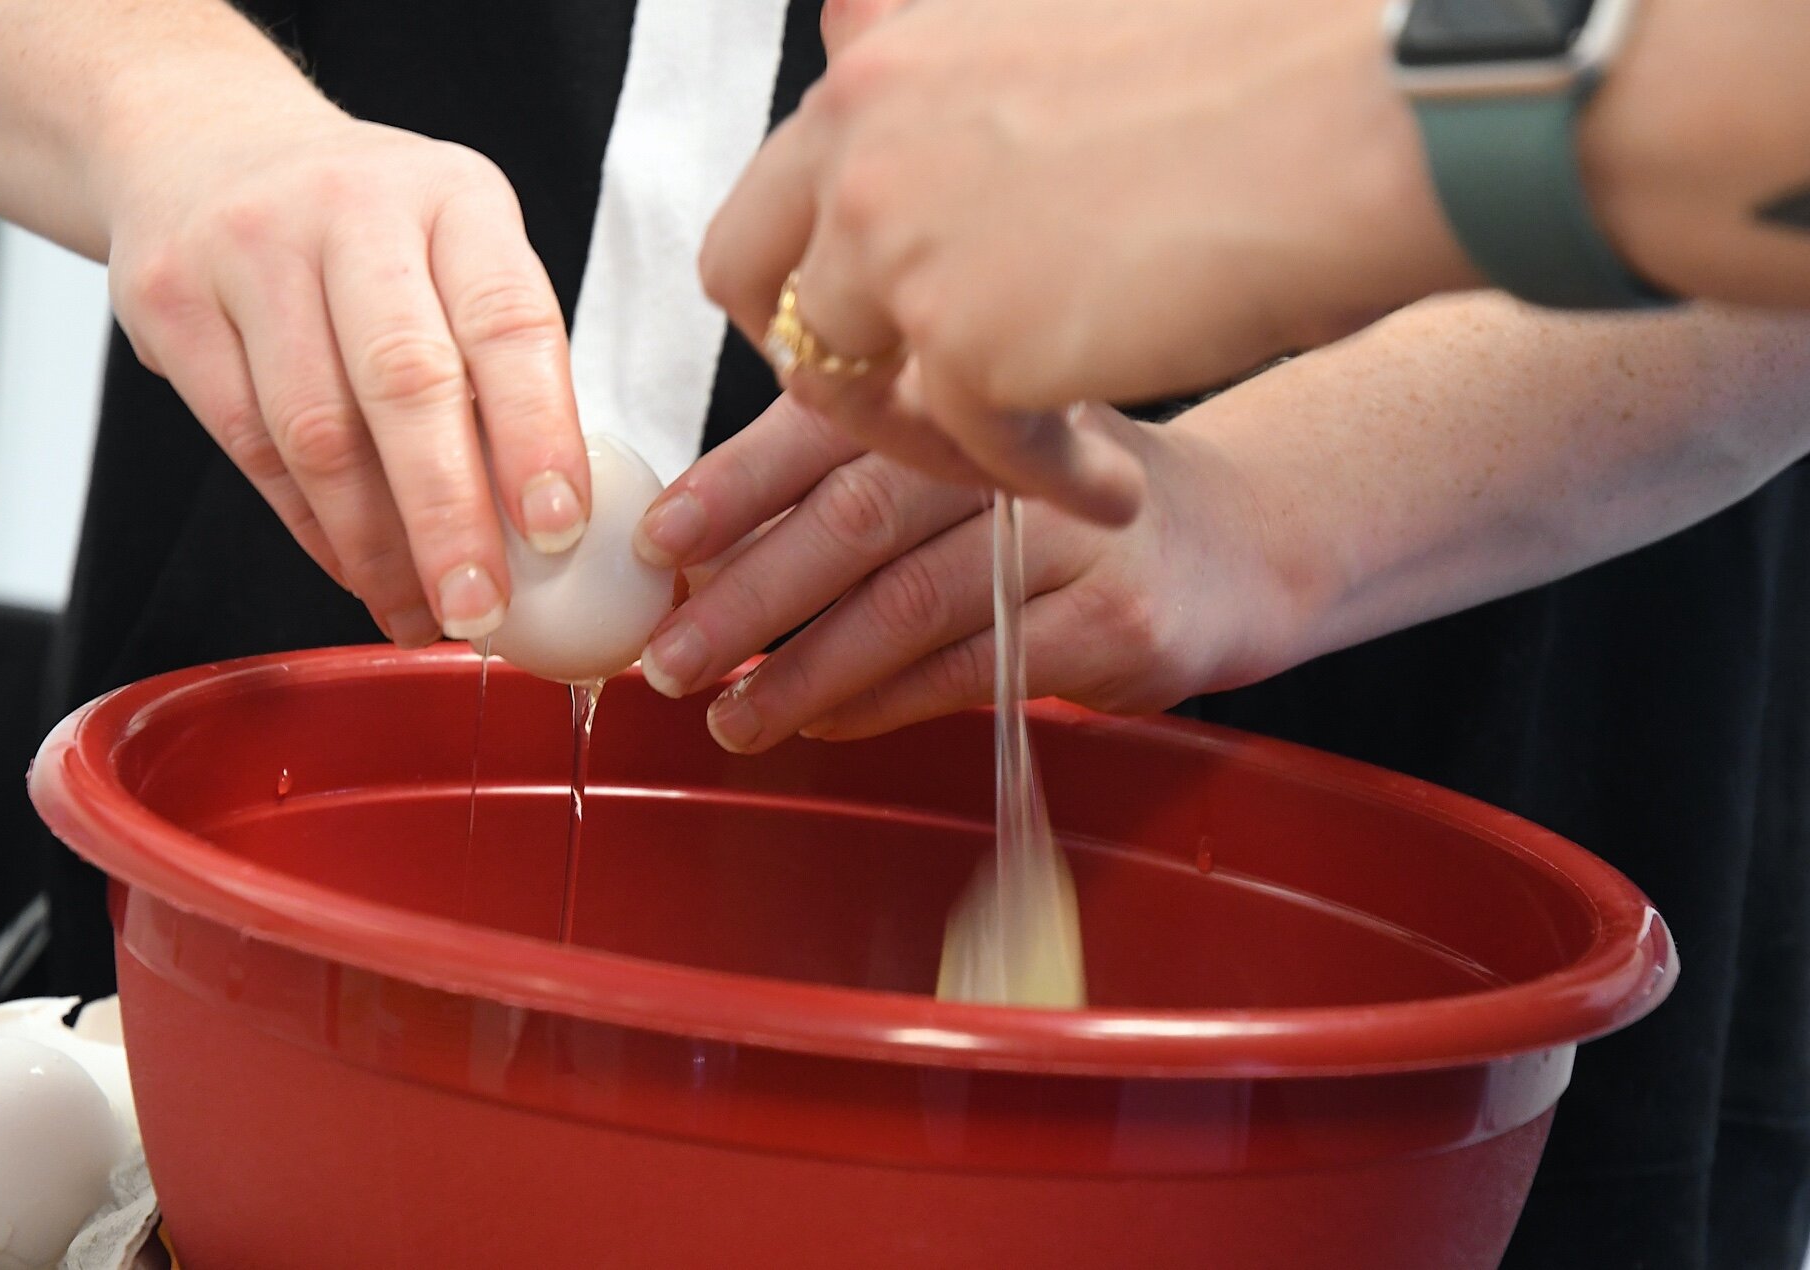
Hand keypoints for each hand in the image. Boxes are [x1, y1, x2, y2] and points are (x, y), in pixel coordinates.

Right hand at [104, 106, 587, 645]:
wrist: (199, 141)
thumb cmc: (366, 228)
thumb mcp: (454, 249)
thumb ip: (499, 363)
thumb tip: (546, 525)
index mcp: (454, 196)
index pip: (508, 321)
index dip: (537, 433)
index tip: (559, 529)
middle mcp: (352, 209)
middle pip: (405, 382)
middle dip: (449, 515)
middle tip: (480, 610)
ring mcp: (249, 248)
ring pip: (317, 431)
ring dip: (376, 546)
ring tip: (419, 613)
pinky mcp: (170, 301)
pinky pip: (249, 446)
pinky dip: (312, 528)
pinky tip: (356, 571)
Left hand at [632, 398, 1305, 751]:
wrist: (1245, 539)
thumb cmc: (1067, 508)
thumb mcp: (972, 463)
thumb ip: (856, 481)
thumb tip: (700, 553)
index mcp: (961, 396)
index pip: (830, 429)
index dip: (735, 484)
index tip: (658, 542)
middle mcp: (1014, 453)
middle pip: (856, 519)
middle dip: (747, 596)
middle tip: (669, 658)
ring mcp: (1071, 536)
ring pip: (907, 606)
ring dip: (803, 672)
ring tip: (730, 716)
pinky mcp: (1113, 622)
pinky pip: (973, 670)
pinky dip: (886, 703)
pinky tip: (827, 723)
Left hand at [702, 0, 1476, 520]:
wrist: (1376, 109)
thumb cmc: (1264, 56)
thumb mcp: (1066, 17)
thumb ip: (939, 47)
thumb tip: (848, 17)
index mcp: (883, 58)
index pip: (768, 205)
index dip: (807, 287)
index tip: (876, 330)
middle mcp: (866, 144)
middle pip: (767, 307)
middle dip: (835, 375)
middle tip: (921, 417)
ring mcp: (907, 246)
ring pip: (859, 397)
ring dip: (945, 448)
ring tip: (1044, 467)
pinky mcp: (972, 346)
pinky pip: (971, 453)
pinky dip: (1044, 486)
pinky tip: (1116, 491)